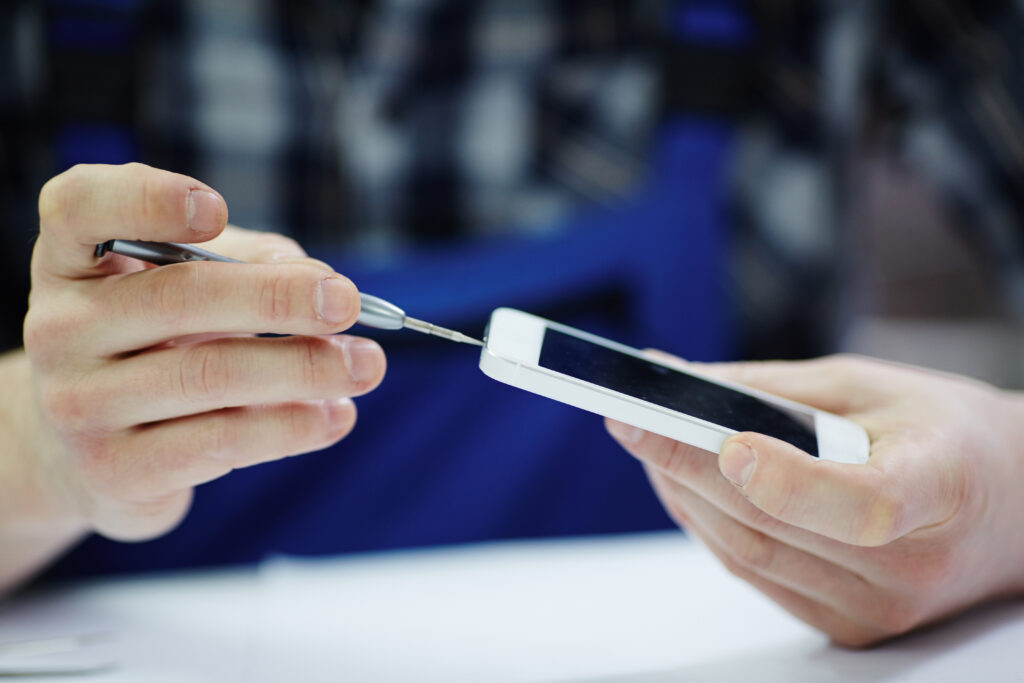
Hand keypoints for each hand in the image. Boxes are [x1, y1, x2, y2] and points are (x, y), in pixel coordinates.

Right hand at [23, 162, 385, 542]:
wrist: (88, 456)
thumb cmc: (154, 348)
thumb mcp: (186, 290)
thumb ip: (247, 266)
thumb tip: (320, 280)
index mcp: (72, 262)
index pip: (79, 207)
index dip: (145, 199)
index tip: (216, 208)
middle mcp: (60, 328)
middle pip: (178, 298)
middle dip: (278, 297)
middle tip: (345, 302)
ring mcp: (80, 405)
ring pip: (210, 375)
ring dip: (304, 367)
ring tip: (366, 365)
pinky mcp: (117, 472)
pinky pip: (220, 442)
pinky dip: (291, 426)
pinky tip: (336, 416)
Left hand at [606, 354, 1023, 646]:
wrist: (1009, 503)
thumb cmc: (944, 433)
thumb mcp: (873, 385)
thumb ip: (772, 388)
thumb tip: (678, 381)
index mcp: (943, 489)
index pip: (865, 506)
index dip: (788, 480)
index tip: (724, 442)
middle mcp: (914, 566)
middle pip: (775, 528)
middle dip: (685, 467)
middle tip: (630, 420)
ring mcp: (880, 609)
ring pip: (748, 555)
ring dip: (682, 496)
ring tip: (645, 442)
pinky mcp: (849, 627)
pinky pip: (754, 575)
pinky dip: (708, 525)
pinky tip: (683, 484)